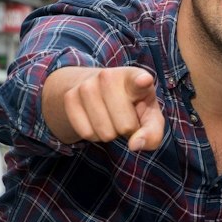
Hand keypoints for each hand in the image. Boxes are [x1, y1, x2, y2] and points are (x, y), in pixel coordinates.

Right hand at [46, 66, 165, 150]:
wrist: (98, 90)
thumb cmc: (133, 106)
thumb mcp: (150, 117)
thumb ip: (152, 134)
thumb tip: (134, 145)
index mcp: (135, 77)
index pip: (138, 80)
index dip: (142, 81)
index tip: (144, 80)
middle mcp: (109, 76)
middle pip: (125, 126)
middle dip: (127, 130)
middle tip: (125, 117)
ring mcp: (87, 85)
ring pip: (105, 133)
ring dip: (110, 133)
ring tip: (111, 117)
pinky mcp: (70, 97)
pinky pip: (86, 133)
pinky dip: (94, 135)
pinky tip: (97, 120)